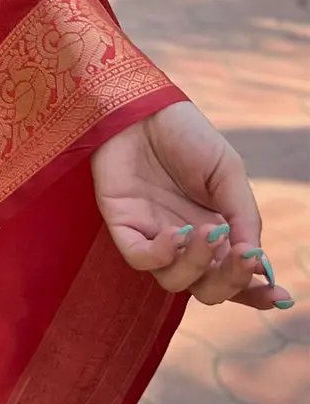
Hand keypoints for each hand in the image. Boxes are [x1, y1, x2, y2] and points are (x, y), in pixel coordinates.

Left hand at [91, 101, 293, 309]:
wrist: (145, 107)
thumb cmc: (188, 136)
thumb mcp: (229, 173)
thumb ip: (244, 217)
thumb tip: (257, 260)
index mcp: (215, 232)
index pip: (233, 277)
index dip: (255, 293)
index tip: (279, 296)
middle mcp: (184, 241)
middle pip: (206, 289)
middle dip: (229, 282)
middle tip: (241, 256)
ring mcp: (153, 235)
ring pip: (174, 281)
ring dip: (196, 264)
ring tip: (206, 230)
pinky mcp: (123, 225)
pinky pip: (140, 259)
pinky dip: (161, 255)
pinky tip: (177, 233)